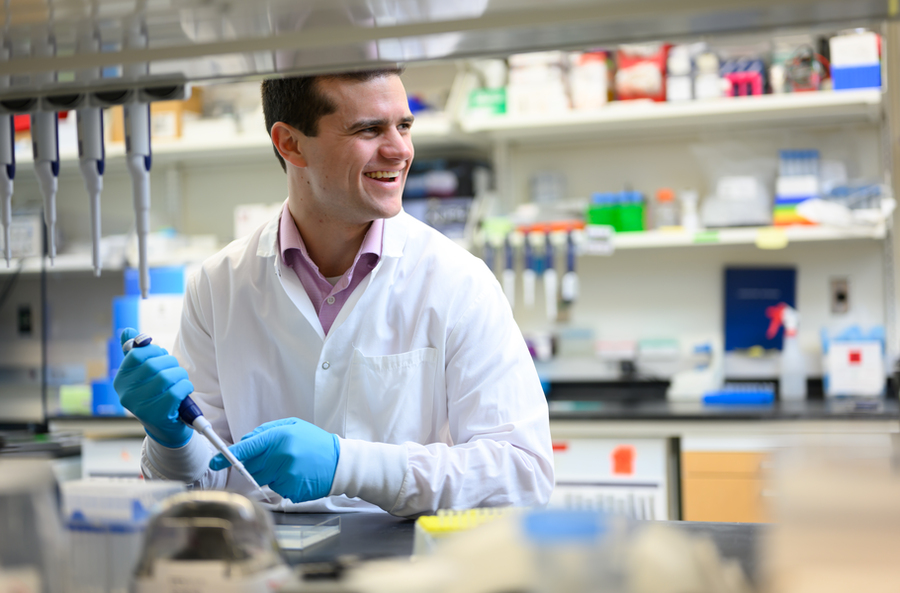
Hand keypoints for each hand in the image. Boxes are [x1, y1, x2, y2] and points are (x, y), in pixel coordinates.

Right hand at [113, 328, 193, 447]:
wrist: (165, 428)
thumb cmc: (156, 395)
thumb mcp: (143, 374)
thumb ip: (135, 352)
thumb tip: (128, 331)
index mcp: (121, 380)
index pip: (137, 353)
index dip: (155, 351)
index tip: (162, 357)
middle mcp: (126, 393)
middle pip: (153, 364)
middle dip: (171, 363)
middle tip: (175, 370)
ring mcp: (139, 406)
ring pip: (167, 377)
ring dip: (180, 375)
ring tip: (180, 381)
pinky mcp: (156, 415)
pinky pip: (177, 391)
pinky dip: (186, 387)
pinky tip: (184, 391)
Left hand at [209, 418, 339, 502]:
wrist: (340, 463)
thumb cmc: (315, 442)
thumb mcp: (293, 426)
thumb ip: (266, 431)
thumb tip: (244, 441)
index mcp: (280, 437)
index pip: (246, 448)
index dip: (227, 457)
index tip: (213, 462)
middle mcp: (280, 457)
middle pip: (251, 468)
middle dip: (254, 466)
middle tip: (272, 461)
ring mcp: (286, 476)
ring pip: (263, 480)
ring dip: (270, 474)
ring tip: (291, 466)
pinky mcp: (291, 491)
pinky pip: (275, 490)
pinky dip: (282, 484)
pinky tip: (297, 477)